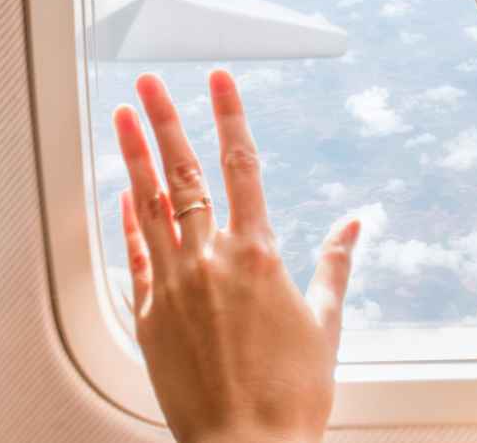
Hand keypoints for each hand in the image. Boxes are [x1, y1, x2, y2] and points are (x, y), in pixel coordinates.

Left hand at [116, 70, 363, 442]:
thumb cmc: (292, 396)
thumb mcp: (326, 324)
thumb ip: (335, 266)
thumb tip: (355, 226)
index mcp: (258, 257)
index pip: (240, 166)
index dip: (228, 116)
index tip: (218, 80)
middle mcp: (210, 263)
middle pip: (183, 175)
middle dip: (165, 121)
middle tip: (150, 82)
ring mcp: (174, 288)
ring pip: (149, 207)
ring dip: (134, 156)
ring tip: (121, 117)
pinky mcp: (151, 318)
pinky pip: (136, 257)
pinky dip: (128, 222)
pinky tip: (122, 194)